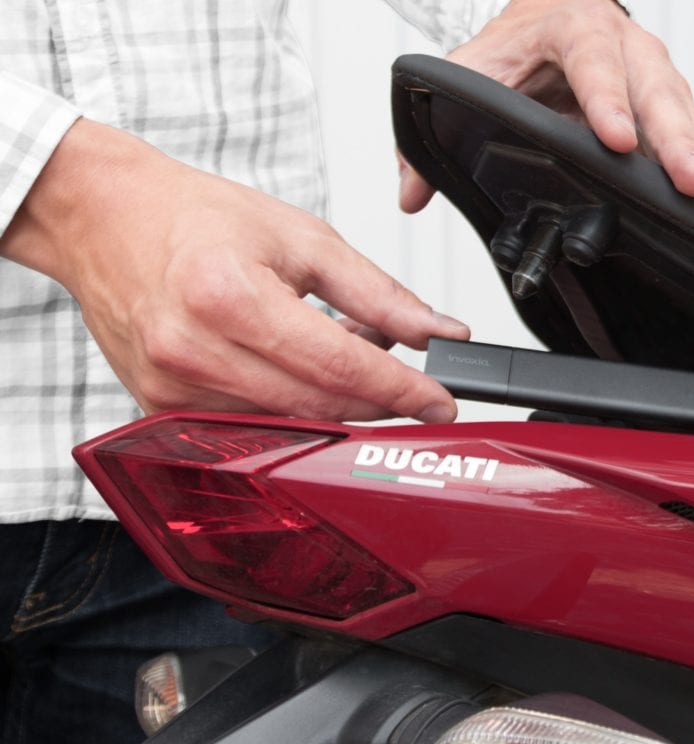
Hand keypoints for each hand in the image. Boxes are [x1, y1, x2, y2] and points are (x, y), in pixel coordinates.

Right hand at [0, 119, 469, 421]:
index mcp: (229, 297)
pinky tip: (302, 374)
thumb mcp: (300, 237)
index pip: (340, 366)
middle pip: (318, 406)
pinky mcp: (160, 406)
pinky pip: (249, 425)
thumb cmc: (192, 218)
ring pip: (288, 423)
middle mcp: (193, 351)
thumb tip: (436, 330)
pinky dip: (292, 408)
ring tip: (349, 359)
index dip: (402, 391)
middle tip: (411, 385)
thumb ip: (376, 292)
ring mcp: (171, 387)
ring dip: (336, 405)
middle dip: (379, 403)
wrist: (104, 218)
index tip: (440, 402)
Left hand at [399, 0, 693, 224]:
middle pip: (657, 95)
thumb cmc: (515, 43)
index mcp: (573, 27)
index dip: (606, 101)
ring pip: (689, 120)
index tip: (615, 140)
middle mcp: (625, 48)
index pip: (593, 62)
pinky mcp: (667, 109)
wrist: (547, 11)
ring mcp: (653, 78)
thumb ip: (432, 128)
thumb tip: (410, 192)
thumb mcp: (467, 72)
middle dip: (678, 144)